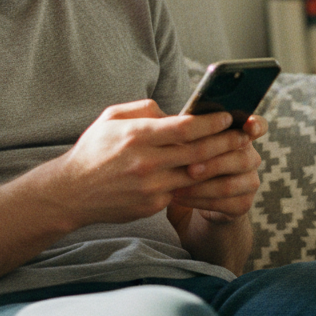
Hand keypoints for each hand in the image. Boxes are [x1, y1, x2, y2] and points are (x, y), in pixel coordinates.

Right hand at [52, 99, 245, 227]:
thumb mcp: (111, 117)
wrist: (72, 193)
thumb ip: (145, 110)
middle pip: (198, 151)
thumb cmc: (94, 150)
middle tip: (244, 135)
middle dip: (226, 142)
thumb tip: (174, 112)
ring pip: (196, 175)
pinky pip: (182, 191)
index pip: (185, 127)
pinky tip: (213, 175)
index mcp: (136, 135)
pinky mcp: (152, 205)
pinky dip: (199, 183)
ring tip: (237, 155)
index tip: (228, 116)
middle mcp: (146, 162)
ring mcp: (151, 187)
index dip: (211, 122)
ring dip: (220, 165)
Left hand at [169, 114, 265, 223]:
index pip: (258, 126)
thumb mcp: (185, 142)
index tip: (246, 126)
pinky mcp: (242, 203)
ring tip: (177, 186)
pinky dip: (199, 200)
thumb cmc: (185, 160)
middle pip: (240, 157)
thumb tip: (170, 119)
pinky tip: (179, 197)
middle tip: (188, 168)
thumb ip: (187, 129)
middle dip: (213, 162)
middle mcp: (249, 156)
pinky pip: (224, 202)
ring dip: (201, 185)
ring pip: (230, 183)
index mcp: (238, 135)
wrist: (192, 197)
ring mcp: (249, 181)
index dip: (256, 125)